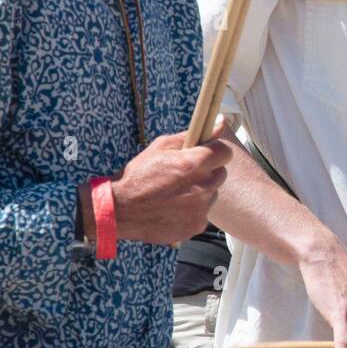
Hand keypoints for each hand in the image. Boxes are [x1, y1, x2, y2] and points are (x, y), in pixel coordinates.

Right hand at [106, 121, 232, 245]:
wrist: (120, 210)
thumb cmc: (139, 175)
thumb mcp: (161, 146)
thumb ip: (193, 135)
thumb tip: (220, 121)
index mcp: (195, 164)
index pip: (226, 153)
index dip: (216, 152)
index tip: (206, 153)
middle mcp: (203, 187)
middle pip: (221, 174)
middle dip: (208, 171)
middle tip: (187, 174)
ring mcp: (200, 209)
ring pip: (212, 194)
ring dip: (201, 192)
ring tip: (176, 193)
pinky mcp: (196, 226)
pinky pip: (203, 213)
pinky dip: (192, 211)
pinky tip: (173, 208)